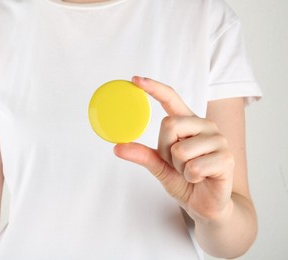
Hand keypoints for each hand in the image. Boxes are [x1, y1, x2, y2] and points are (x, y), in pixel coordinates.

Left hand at [114, 76, 234, 224]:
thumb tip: (117, 147)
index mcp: (188, 123)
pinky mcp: (227, 158)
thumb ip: (143, 155)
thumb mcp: (160, 166)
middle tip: (176, 163)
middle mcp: (205, 126)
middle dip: (165, 150)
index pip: (171, 98)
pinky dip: (190, 177)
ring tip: (191, 171)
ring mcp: (218, 140)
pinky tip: (201, 179)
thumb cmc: (184, 180)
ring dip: (179, 167)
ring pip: (180, 149)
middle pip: (169, 124)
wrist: (206, 204)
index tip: (135, 80)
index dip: (154, 88)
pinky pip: (194, 167)